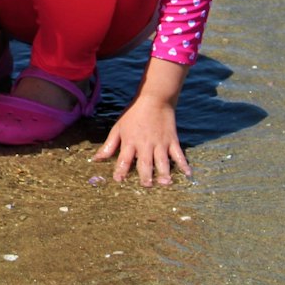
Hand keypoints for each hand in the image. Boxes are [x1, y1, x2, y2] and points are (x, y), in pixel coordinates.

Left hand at [93, 58, 191, 185]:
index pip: (124, 158)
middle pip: (145, 162)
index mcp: (130, 141)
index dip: (121, 169)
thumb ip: (109, 145)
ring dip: (164, 172)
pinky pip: (179, 154)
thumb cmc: (133, 114)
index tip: (119, 180)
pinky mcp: (172, 140)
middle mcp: (145, 144)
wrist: (154, 99)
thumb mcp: (118, 128)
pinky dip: (184, 164)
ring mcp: (160, 143)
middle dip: (146, 175)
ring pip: (162, 160)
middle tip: (147, 185)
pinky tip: (188, 174)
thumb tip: (96, 159)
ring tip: (165, 183)